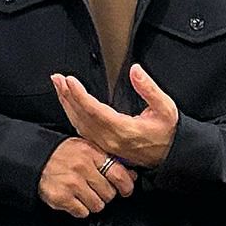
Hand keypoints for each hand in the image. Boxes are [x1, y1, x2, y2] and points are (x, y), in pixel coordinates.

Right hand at [37, 136, 137, 217]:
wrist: (36, 161)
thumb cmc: (63, 156)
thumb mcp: (86, 149)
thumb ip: (108, 161)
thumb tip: (131, 175)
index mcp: (91, 153)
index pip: (118, 174)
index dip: (126, 185)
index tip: (126, 190)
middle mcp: (82, 168)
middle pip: (109, 194)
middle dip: (105, 195)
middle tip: (95, 190)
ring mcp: (72, 184)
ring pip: (98, 206)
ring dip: (92, 203)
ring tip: (83, 194)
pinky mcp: (63, 198)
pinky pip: (83, 213)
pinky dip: (80, 209)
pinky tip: (73, 199)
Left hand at [50, 63, 178, 168]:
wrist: (169, 154)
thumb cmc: (167, 131)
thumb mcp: (165, 107)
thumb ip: (149, 89)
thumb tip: (135, 71)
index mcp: (123, 130)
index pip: (95, 111)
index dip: (80, 95)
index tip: (70, 81)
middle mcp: (111, 139)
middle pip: (82, 117)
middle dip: (68, 96)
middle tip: (57, 79)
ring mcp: (106, 144)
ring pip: (80, 125)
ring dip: (68, 105)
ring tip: (59, 87)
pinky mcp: (105, 145)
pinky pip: (84, 131)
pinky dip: (73, 116)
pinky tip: (69, 105)